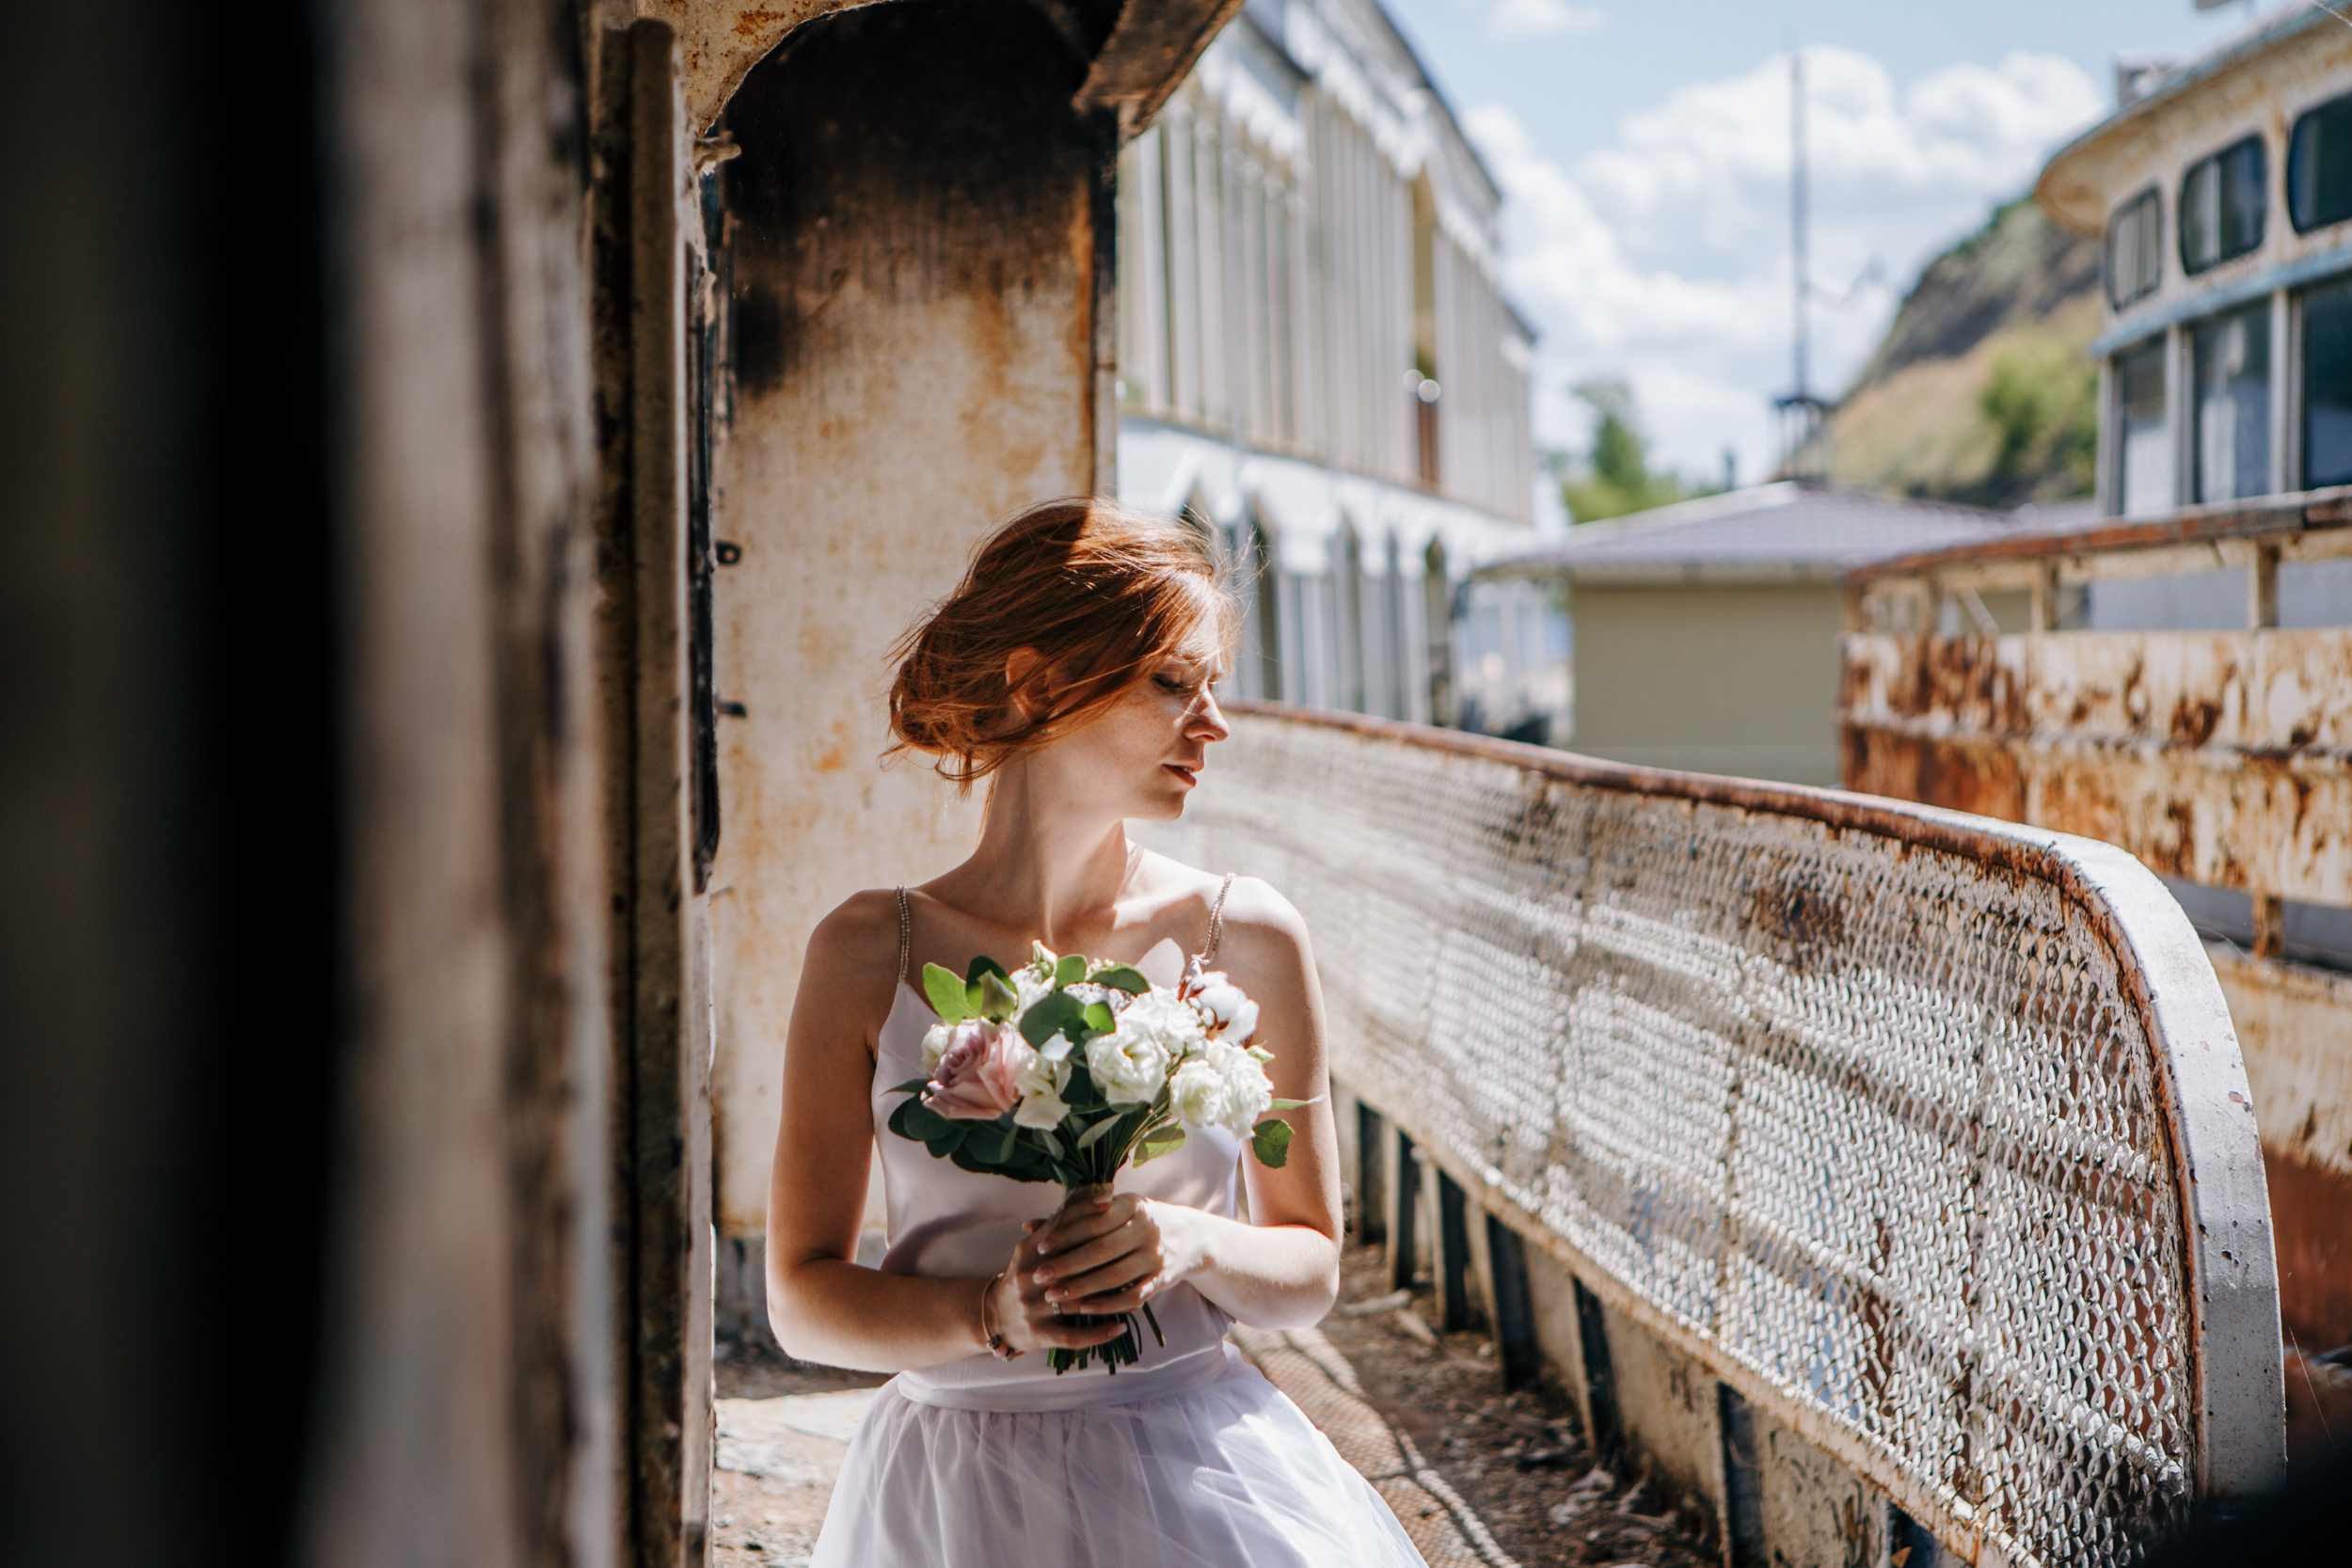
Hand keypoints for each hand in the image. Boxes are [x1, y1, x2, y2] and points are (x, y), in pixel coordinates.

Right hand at [982, 1198, 1129, 1356]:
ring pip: (1077, 1301)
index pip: (1059, 1227)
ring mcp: (1033, 1308)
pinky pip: (1074, 1336)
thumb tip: (1086, 1203)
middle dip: (1104, 1256)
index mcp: (1028, 1251)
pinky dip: (1099, 1332)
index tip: (1109, 1201)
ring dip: (1108, 1297)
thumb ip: (1056, 1229)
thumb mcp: (1032, 1250)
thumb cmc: (1023, 1276)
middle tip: (1132, 1247)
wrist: (992, 1315)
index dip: (1084, 1212)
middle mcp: (1028, 1278)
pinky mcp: (1038, 1334)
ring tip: (1133, 1289)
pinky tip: (1120, 1326)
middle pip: (1071, 1264)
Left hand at [1031, 1192, 1198, 1316]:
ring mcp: (1156, 1256)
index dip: (1066, 1234)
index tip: (1040, 1247)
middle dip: (1067, 1265)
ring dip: (1081, 1288)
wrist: (1190, 1237)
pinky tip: (1085, 1308)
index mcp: (1133, 1205)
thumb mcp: (1114, 1210)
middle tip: (1040, 1276)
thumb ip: (1074, 1218)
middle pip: (1100, 1250)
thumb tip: (1027, 1225)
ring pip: (1113, 1275)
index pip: (1093, 1220)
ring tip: (1055, 1295)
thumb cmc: (1138, 1221)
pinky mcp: (1162, 1279)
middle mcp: (1147, 1229)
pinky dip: (1107, 1304)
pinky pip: (1131, 1295)